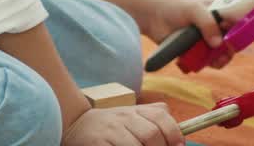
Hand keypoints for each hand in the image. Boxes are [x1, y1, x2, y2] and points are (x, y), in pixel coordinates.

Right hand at [63, 103, 184, 145]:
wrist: (74, 124)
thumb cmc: (110, 126)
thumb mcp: (132, 116)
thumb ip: (154, 118)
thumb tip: (179, 138)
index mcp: (135, 110)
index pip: (161, 116)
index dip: (174, 133)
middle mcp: (123, 117)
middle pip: (151, 134)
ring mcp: (110, 131)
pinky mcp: (98, 144)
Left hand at [142, 0, 231, 68]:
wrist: (149, 13)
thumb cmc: (173, 4)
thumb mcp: (194, 9)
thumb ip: (208, 24)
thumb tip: (218, 44)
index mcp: (218, 11)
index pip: (236, 24)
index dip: (237, 34)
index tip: (231, 43)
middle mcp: (212, 25)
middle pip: (228, 43)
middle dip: (226, 52)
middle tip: (220, 57)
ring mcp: (202, 39)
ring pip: (215, 55)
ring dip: (214, 61)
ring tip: (208, 63)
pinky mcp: (191, 50)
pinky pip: (200, 61)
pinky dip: (198, 64)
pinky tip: (192, 63)